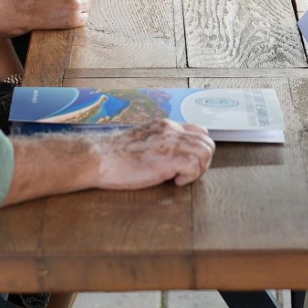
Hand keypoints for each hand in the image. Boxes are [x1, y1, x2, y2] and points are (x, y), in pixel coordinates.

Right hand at [92, 119, 214, 188]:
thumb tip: (170, 156)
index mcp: (165, 126)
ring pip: (205, 152)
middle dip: (203, 161)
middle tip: (187, 174)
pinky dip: (189, 177)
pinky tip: (174, 181)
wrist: (100, 157)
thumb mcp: (142, 141)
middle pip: (207, 142)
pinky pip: (194, 166)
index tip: (188, 162)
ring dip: (198, 169)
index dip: (199, 149)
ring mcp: (171, 143)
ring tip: (180, 177)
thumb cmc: (115, 155)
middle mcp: (171, 130)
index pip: (198, 130)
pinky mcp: (168, 158)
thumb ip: (159, 143)